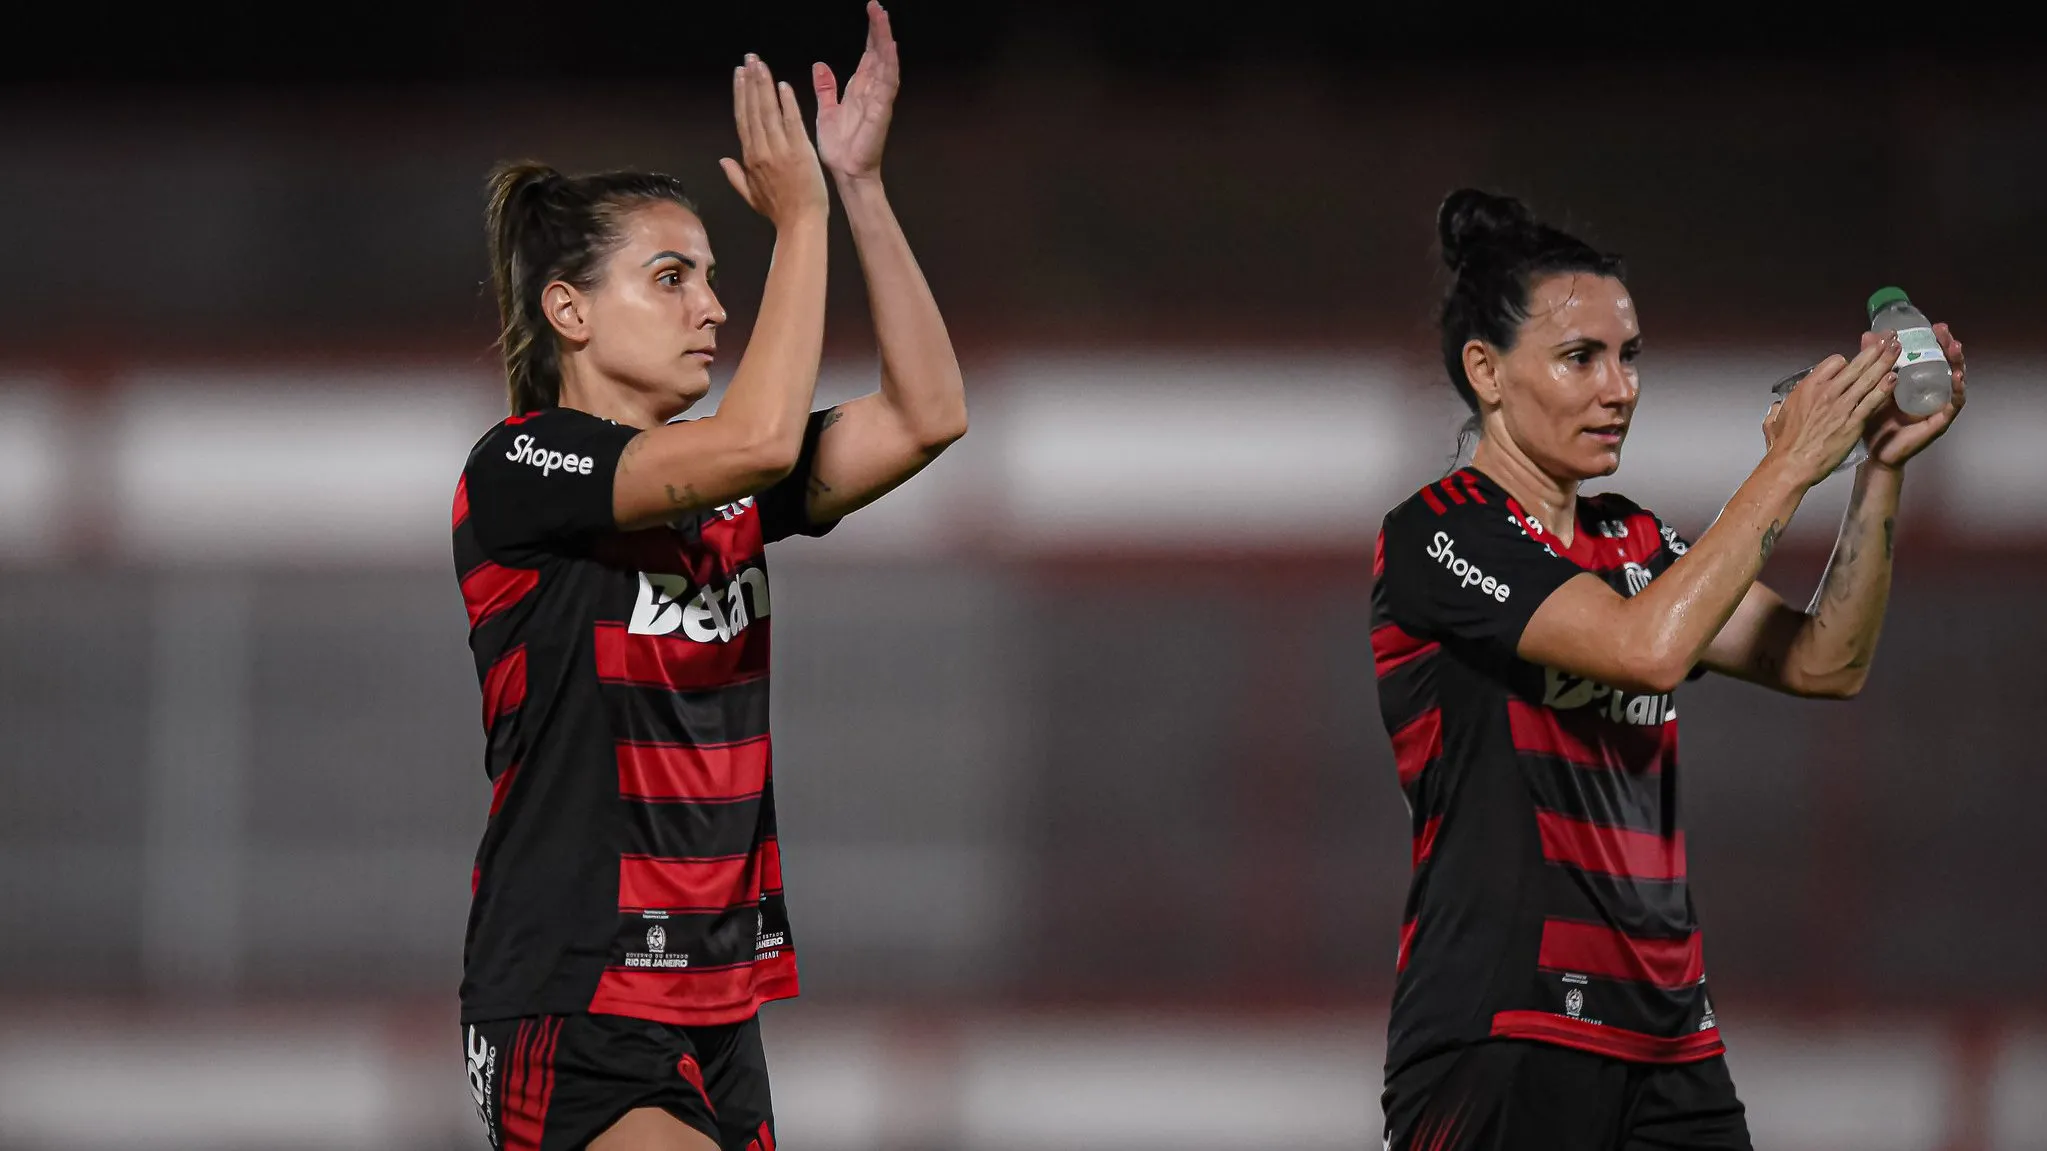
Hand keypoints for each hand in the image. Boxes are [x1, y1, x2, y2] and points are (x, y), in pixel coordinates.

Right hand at [720, 54, 828, 226]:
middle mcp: (762, 150)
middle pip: (753, 110)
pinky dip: (787, 103)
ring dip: (764, 85)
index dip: (740, 95)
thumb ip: (736, 177)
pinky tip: (783, 85)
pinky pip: (792, 122)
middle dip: (750, 82)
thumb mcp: (751, 197)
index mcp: (750, 158)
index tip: (739, 76)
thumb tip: (723, 160)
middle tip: (749, 59)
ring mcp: (780, 150)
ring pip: (769, 111)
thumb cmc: (779, 212)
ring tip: (760, 65)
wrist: (801, 224)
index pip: (743, 119)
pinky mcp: (800, 151)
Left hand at [812, 2, 898, 183]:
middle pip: (879, 54)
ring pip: (885, 63)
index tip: (871, 12)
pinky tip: (889, 47)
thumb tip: (820, 66)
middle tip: (876, 6)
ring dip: (884, 39)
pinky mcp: (881, 110)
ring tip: (882, 16)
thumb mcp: (827, 110)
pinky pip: (888, 83)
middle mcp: (872, 91)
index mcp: (859, 89)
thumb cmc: (839, 147)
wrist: (845, 172)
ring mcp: (879, 99)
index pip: (868, 56)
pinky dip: (889, 64)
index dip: (870, 35)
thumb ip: (826, 88)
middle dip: (879, 30)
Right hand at [1763, 333, 1900, 486]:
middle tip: (1888, 338)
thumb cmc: (1783, 446)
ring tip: (1898, 348)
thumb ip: (1778, 411)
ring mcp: (1841, 405)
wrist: (1792, 464)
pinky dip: (1884, 388)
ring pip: (1868, 378)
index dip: (1846, 363)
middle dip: (1874, 350)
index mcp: (1807, 387)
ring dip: (1885, 362)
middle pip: (1856, 364)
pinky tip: (1894, 379)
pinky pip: (1872, 400)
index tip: (1851, 367)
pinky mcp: (1853, 421)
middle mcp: (1826, 391)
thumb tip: (1776, 409)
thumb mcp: (1774, 421)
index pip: (1834, 362)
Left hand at [1856, 323, 1966, 468]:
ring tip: (1955, 348)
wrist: (1876, 452)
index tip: (1934, 326)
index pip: (1933, 356)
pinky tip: (1957, 378)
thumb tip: (1868, 334)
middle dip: (1947, 345)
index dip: (1935, 341)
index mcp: (1919, 381)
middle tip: (1943, 330)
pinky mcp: (1940, 421)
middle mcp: (1933, 391)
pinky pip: (1954, 404)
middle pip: (1947, 364)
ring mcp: (1939, 405)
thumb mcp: (1872, 387)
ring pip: (1955, 380)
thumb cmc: (1876, 420)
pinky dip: (1957, 391)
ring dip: (1957, 363)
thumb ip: (1872, 363)